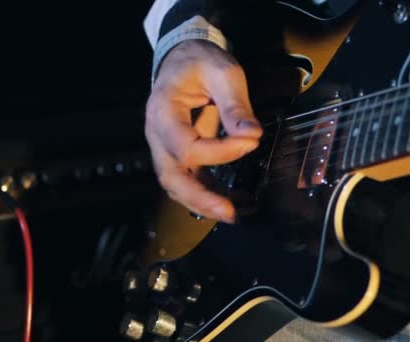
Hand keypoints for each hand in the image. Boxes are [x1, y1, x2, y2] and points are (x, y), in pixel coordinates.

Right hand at [145, 40, 262, 222]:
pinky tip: (231, 202)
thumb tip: (253, 136)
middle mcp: (157, 135)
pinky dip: (207, 195)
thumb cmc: (200, 62)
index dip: (220, 152)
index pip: (187, 146)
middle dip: (200, 199)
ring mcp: (165, 148)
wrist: (184, 58)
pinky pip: (188, 180)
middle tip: (231, 213)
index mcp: (162, 112)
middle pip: (170, 177)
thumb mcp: (222, 72)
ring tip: (233, 214)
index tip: (252, 141)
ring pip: (176, 185)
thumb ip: (236, 105)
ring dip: (203, 204)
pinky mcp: (178, 154)